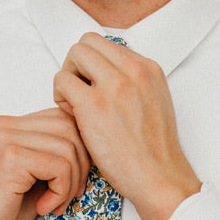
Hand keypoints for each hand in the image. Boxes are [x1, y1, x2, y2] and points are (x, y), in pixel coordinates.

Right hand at [0, 107, 91, 219]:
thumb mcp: (34, 176)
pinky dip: (61, 192)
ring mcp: (5, 139)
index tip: (73, 180)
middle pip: (71, 128)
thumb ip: (55, 155)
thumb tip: (93, 149)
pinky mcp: (10, 158)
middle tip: (70, 195)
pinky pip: (59, 166)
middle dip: (82, 165)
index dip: (80, 149)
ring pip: (69, 148)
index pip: (64, 118)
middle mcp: (5, 126)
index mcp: (10, 125)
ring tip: (56, 203)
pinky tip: (46, 207)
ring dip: (71, 183)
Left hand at [52, 33, 200, 219]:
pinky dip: (60, 96)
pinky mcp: (95, 104)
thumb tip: (102, 76)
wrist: (159, 177)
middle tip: (78, 94)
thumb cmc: (152, 151)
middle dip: (77, 65)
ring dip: (68, 77)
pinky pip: (62, 80)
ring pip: (75, 53)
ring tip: (75, 106)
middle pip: (88, 42)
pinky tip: (72, 117)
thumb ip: (132, 84)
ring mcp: (115, 85)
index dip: (93, 65)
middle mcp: (134, 70)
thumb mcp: (153, 102)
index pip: (108, 45)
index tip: (94, 88)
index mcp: (149, 68)